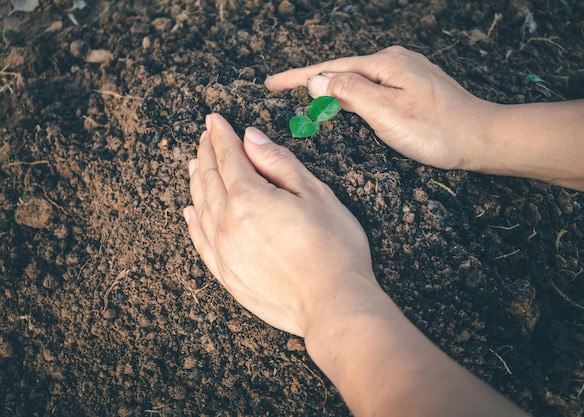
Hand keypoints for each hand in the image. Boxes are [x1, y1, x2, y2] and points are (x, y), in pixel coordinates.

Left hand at [184, 114, 377, 336]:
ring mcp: (224, 251)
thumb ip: (278, 163)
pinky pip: (201, 241)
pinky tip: (189, 211)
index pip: (229, 158)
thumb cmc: (333, 247)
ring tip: (194, 164)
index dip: (221, 136)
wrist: (332, 304)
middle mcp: (228, 223)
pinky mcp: (226, 275)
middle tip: (204, 136)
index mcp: (250, 198)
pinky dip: (193, 222)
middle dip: (207, 154)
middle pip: (211, 180)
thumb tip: (250, 138)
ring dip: (197, 182)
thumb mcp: (314, 194)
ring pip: (201, 207)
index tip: (214, 120)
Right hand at [265, 46, 496, 170]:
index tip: (270, 83)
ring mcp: (406, 72)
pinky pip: (373, 88)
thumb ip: (348, 94)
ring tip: (307, 102)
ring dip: (332, 91)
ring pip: (358, 80)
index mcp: (385, 63)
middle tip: (281, 91)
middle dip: (311, 82)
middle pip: (342, 71)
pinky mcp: (414, 86)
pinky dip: (353, 97)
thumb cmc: (437, 131)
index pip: (329, 68)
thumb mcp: (386, 113)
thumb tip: (317, 80)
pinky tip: (345, 105)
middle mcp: (394, 61)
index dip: (297, 78)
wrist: (482, 138)